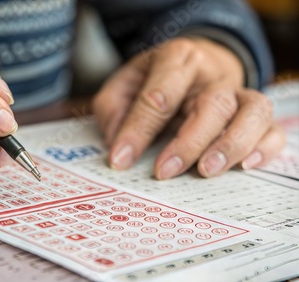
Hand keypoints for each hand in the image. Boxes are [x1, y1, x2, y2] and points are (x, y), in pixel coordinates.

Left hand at [92, 37, 285, 178]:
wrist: (197, 62)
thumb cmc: (156, 78)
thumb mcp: (125, 84)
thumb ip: (114, 110)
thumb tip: (119, 148)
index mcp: (177, 59)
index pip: (159, 96)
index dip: (137, 131)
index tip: (121, 159)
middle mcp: (213, 75)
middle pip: (213, 105)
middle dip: (188, 143)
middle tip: (164, 171)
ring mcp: (239, 93)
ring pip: (253, 112)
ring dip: (231, 145)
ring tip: (206, 171)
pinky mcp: (254, 113)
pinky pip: (273, 129)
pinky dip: (264, 149)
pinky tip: (243, 167)